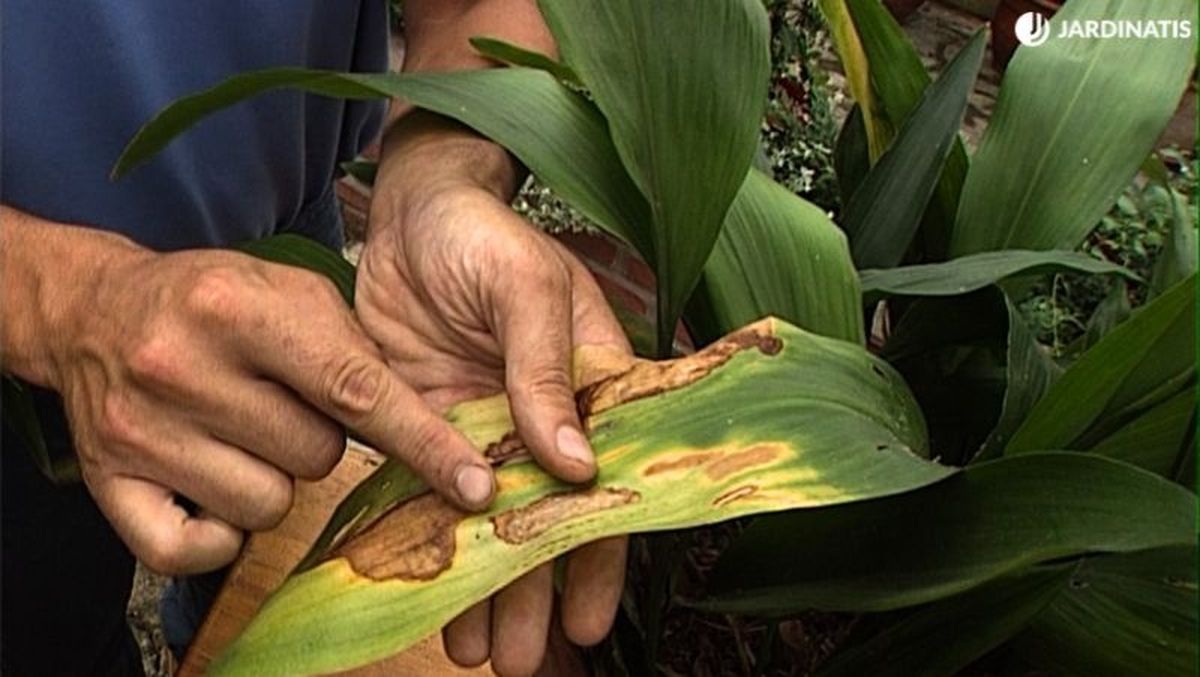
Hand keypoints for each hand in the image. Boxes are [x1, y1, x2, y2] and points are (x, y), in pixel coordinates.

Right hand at [10, 216, 496, 574]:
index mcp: (239, 307)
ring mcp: (140, 429)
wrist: (93, 309)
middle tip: (282, 402)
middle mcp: (181, 366)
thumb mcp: (290, 291)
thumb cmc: (214, 300)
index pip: (356, 391)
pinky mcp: (108, 481)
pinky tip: (211, 482)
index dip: (425, 443)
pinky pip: (194, 550)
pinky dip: (218, 532)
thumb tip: (428, 430)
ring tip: (242, 431)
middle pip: (317, 457)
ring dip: (273, 478)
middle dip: (319, 438)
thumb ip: (357, 351)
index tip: (476, 485)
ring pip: (269, 506)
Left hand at [358, 177, 630, 673]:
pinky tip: (430, 598)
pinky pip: (433, 500)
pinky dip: (433, 549)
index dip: (601, 555)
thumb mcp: (528, 291)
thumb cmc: (485, 236)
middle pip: (548, 523)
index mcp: (591, 388)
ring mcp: (484, 430)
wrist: (411, 210)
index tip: (587, 620)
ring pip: (491, 525)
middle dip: (537, 594)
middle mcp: (542, 420)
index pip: (608, 486)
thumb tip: (577, 466)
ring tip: (478, 654)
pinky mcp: (429, 428)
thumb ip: (547, 373)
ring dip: (486, 589)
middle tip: (522, 661)